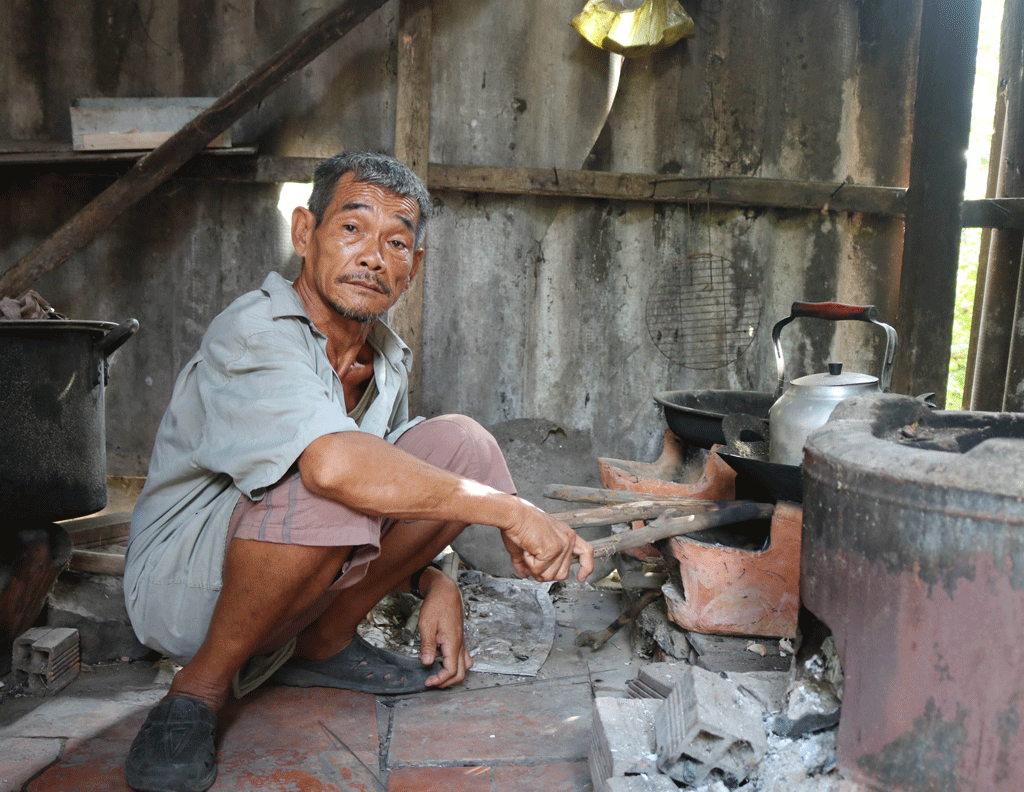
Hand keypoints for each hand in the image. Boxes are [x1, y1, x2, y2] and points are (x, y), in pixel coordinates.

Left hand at [416, 569, 472, 687]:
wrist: (445, 591)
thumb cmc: (436, 604)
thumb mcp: (426, 625)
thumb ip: (427, 646)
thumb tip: (427, 663)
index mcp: (453, 642)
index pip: (451, 671)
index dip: (439, 680)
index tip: (427, 681)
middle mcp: (460, 644)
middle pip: (461, 672)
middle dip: (447, 681)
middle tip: (432, 681)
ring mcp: (461, 641)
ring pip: (465, 665)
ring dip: (454, 673)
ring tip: (439, 673)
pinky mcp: (459, 637)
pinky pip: (462, 656)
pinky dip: (455, 663)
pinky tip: (442, 658)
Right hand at [500, 499, 594, 582]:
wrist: (513, 514)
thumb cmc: (518, 523)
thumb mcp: (526, 545)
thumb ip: (527, 563)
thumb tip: (525, 574)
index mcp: (566, 535)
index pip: (586, 552)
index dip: (586, 568)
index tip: (581, 578)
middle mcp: (568, 539)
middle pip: (562, 574)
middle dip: (543, 573)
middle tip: (531, 560)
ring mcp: (562, 545)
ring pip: (550, 575)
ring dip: (534, 568)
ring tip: (529, 551)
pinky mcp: (553, 549)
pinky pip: (539, 570)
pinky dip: (529, 563)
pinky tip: (528, 550)